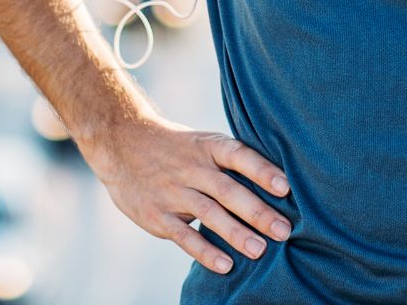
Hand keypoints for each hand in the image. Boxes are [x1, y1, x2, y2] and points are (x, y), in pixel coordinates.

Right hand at [83, 113, 294, 276]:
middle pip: (228, 190)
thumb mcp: (202, 142)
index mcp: (208, 146)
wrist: (121, 142)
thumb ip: (230, 162)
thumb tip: (278, 184)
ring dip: (236, 234)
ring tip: (260, 251)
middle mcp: (192, 167)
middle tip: (284, 231)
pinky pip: (184, 235)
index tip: (286, 188)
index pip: (239, 156)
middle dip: (258, 212)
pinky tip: (225, 264)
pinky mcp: (157, 215)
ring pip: (209, 214)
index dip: (262, 171)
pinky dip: (204, 251)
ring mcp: (173, 191)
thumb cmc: (176, 147)